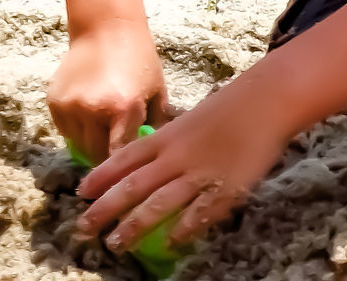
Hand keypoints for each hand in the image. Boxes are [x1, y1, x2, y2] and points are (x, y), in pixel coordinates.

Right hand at [47, 21, 173, 164]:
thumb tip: (153, 155)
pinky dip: (75, 128)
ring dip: (89, 142)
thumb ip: (156, 123)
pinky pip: (64, 129)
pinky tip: (88, 111)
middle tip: (113, 149)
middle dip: (106, 157)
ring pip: (77, 145)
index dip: (121, 171)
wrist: (106, 28)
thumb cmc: (139, 58)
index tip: (125, 178)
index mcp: (125, 109)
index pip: (119, 157)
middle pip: (96, 156)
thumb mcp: (157, 89)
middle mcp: (94, 111)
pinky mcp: (54, 101)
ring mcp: (71, 106)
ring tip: (101, 125)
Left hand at [74, 74, 291, 253]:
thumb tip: (146, 163)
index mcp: (168, 135)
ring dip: (134, 226)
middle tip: (83, 229)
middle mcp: (177, 155)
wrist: (265, 101)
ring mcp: (199, 173)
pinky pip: (198, 214)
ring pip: (158, 204)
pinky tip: (170, 243)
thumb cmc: (229, 108)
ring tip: (115, 244)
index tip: (80, 193)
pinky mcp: (224, 189)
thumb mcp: (190, 120)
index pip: (125, 158)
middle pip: (133, 185)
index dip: (101, 176)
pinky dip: (182, 230)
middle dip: (105, 209)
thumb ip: (169, 142)